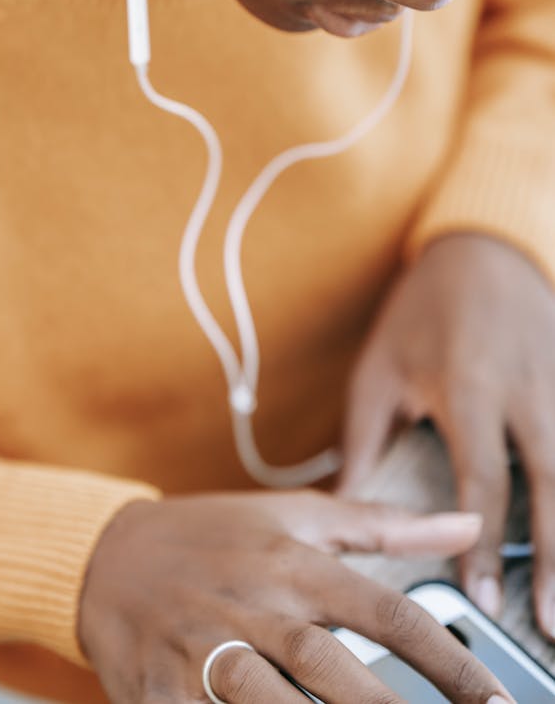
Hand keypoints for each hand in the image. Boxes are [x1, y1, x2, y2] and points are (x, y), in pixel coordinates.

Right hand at [78, 490, 512, 702]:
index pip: (383, 608)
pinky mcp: (160, 690)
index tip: (496, 702)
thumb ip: (384, 525)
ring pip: (266, 696)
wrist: (105, 556)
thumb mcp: (296, 515)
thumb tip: (465, 526)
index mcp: (291, 560)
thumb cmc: (214, 536)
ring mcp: (201, 647)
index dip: (447, 659)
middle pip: (327, 660)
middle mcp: (250, 602)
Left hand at [340, 232, 554, 636]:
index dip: (481, 547)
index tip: (480, 600)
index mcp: (469, 388)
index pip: (482, 482)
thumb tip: (341, 506)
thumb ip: (364, 440)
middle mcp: (524, 392)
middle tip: (550, 627)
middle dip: (553, 561)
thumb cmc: (423, 311)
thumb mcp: (379, 366)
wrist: (483, 248)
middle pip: (550, 488)